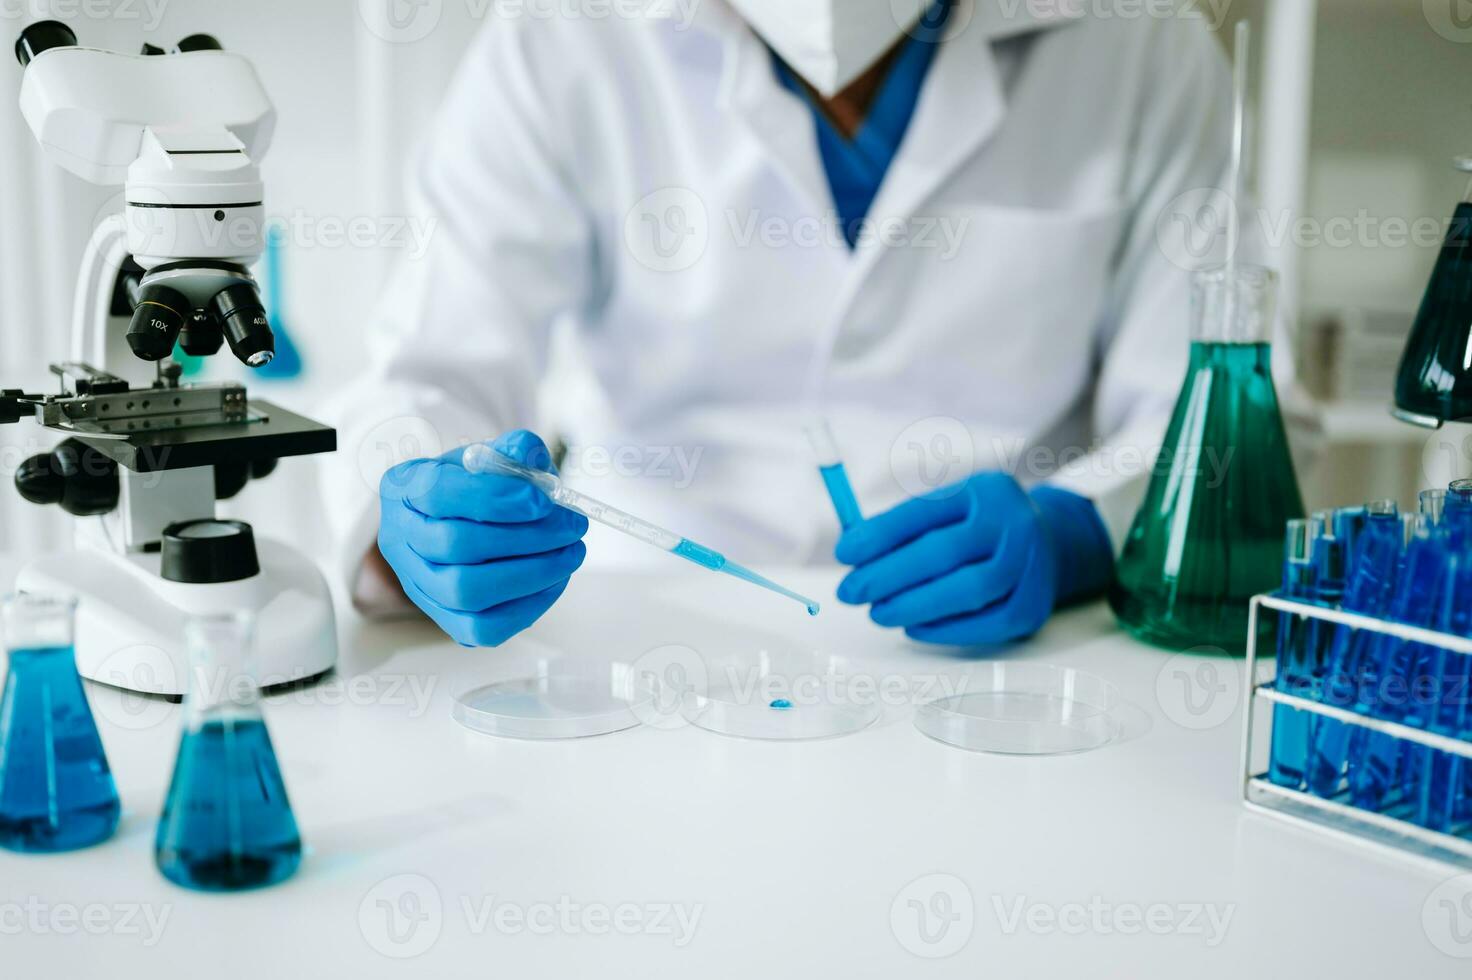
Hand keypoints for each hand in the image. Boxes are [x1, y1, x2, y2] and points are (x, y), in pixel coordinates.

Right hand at [378, 430, 588, 646]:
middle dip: (526, 536)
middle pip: (455, 545)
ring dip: (532, 573)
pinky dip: (527, 607)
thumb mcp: (495, 456)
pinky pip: (483, 628)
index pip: (438, 493)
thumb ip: (513, 451)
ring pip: (467, 591)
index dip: (494, 498)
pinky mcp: (444, 619)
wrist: (468, 519)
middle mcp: (399, 539)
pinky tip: (556, 580)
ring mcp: (418, 585)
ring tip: (571, 552)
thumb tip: (525, 455)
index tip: (543, 500)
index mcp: (403, 488)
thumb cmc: (479, 484)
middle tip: (573, 525)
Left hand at [835, 474, 1109, 645]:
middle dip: (888, 575)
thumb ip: (904, 526)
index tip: (844, 553)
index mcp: (984, 490)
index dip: (880, 534)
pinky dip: (944, 629)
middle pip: (944, 552)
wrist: (1051, 545)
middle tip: (850, 591)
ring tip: (878, 614)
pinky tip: (913, 627)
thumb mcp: (951, 508)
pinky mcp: (1033, 606)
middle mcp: (1012, 523)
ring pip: (967, 591)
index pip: (925, 512)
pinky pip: (985, 624)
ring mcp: (1030, 566)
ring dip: (914, 606)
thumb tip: (852, 550)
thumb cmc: (980, 528)